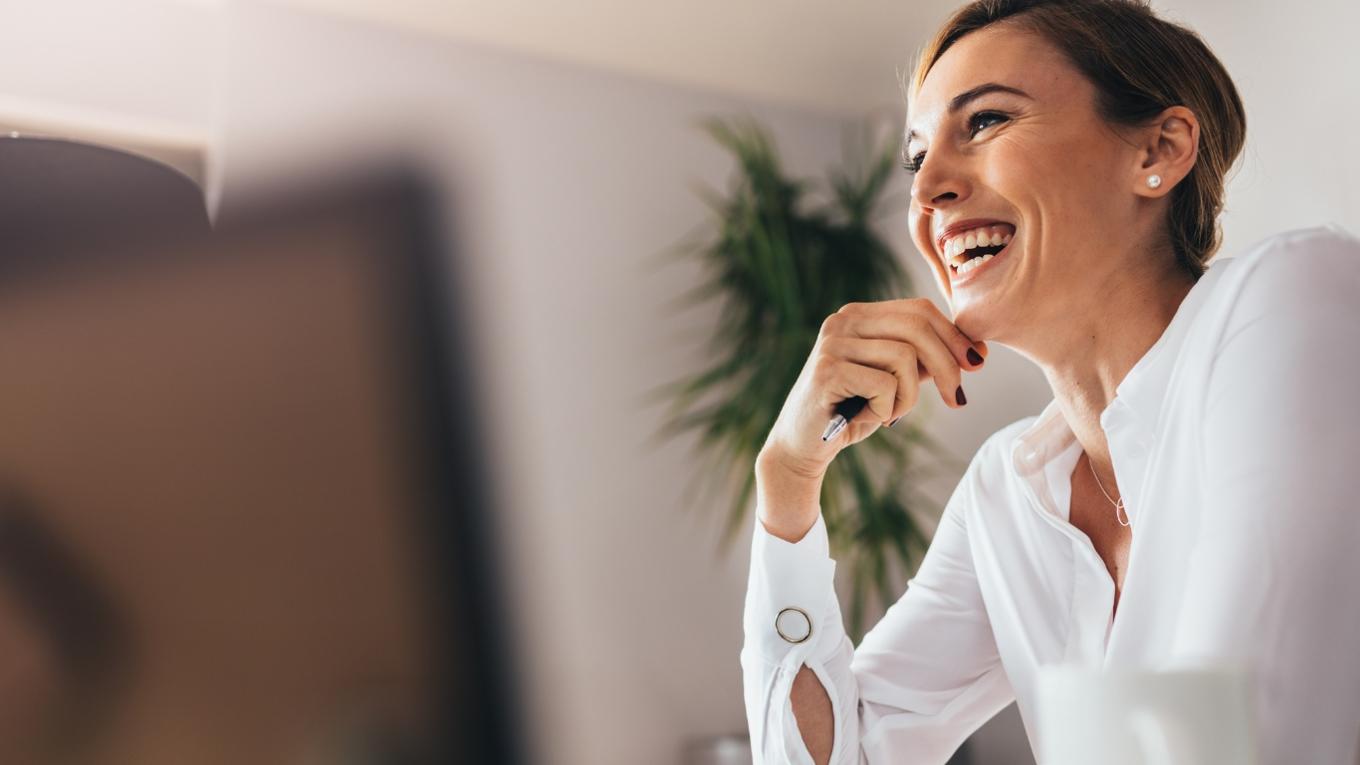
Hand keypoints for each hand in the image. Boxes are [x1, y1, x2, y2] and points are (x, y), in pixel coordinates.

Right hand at [758, 298, 986, 484]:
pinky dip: (887, 408)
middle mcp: (842, 320)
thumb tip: (974, 351)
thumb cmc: (850, 411)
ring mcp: (832, 343)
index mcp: (859, 315)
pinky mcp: (827, 370)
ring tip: (890, 413)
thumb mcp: (893, 380)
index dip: (954, 336)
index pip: (919, 310)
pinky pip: (885, 385)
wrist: (803, 446)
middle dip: (948, 364)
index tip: (977, 363)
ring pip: (905, 357)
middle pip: (917, 327)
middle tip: (957, 399)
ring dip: (909, 396)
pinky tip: (868, 417)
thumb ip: (922, 360)